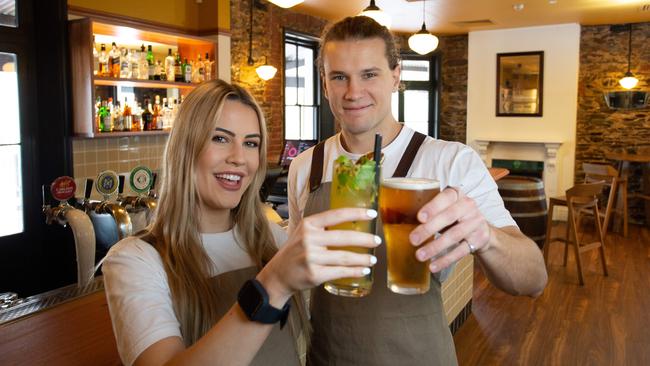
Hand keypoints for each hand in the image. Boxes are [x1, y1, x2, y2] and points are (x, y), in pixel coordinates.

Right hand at [257, 208, 379, 305]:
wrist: (278, 275)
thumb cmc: (295, 252)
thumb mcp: (304, 233)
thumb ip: (323, 228)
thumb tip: (353, 223)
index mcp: (308, 224)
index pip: (336, 215)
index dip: (356, 213)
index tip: (372, 213)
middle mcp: (309, 239)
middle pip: (344, 237)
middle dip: (365, 239)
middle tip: (376, 241)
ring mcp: (311, 258)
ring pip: (345, 257)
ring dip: (362, 258)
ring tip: (373, 259)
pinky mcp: (314, 274)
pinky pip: (340, 272)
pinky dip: (355, 271)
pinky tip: (363, 271)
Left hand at [408, 187, 491, 272]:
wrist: (480, 229)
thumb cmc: (453, 216)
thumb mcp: (444, 208)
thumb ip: (429, 211)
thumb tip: (398, 220)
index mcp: (456, 194)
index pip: (445, 197)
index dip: (433, 207)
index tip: (419, 217)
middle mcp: (468, 206)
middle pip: (448, 217)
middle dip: (429, 229)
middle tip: (412, 240)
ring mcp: (475, 223)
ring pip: (454, 235)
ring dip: (435, 247)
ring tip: (420, 255)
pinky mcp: (479, 239)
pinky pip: (461, 251)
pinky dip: (445, 260)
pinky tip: (433, 266)